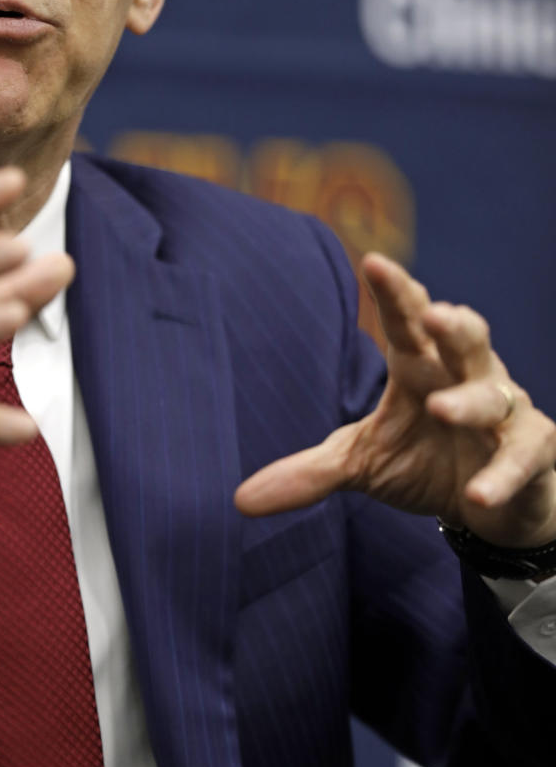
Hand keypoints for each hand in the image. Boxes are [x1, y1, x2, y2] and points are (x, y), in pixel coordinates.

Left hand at [234, 253, 555, 548]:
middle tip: (432, 315)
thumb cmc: (424, 461)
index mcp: (421, 366)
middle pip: (465, 338)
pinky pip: (523, 457)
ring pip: (494, 394)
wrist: (492, 505)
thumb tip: (241, 500)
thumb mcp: (363, 464)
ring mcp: (505, 412)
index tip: (373, 261)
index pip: (407, 320)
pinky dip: (502, 475)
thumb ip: (310, 473)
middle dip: (452, 324)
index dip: (395, 291)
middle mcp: (466, 377)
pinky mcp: (534, 452)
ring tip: (443, 409)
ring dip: (470, 401)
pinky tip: (477, 496)